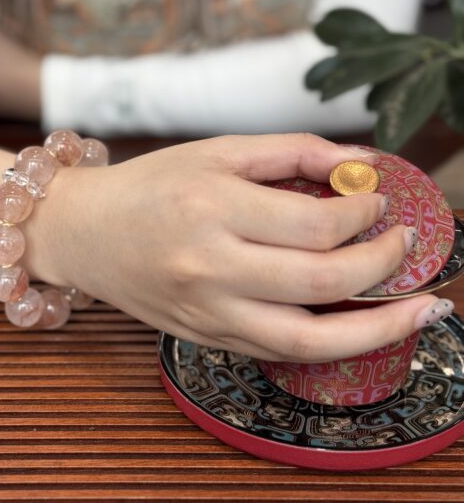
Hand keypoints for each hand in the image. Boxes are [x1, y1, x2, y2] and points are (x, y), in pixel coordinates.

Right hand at [41, 134, 446, 362]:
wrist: (85, 233)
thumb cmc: (150, 185)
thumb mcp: (216, 150)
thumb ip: (292, 150)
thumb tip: (360, 162)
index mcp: (211, 208)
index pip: (315, 223)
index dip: (364, 212)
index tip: (378, 201)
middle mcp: (209, 268)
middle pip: (322, 280)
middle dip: (383, 264)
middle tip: (405, 245)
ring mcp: (206, 313)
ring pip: (309, 340)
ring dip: (377, 329)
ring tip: (419, 312)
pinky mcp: (206, 340)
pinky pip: (280, 352)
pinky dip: (331, 343)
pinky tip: (360, 328)